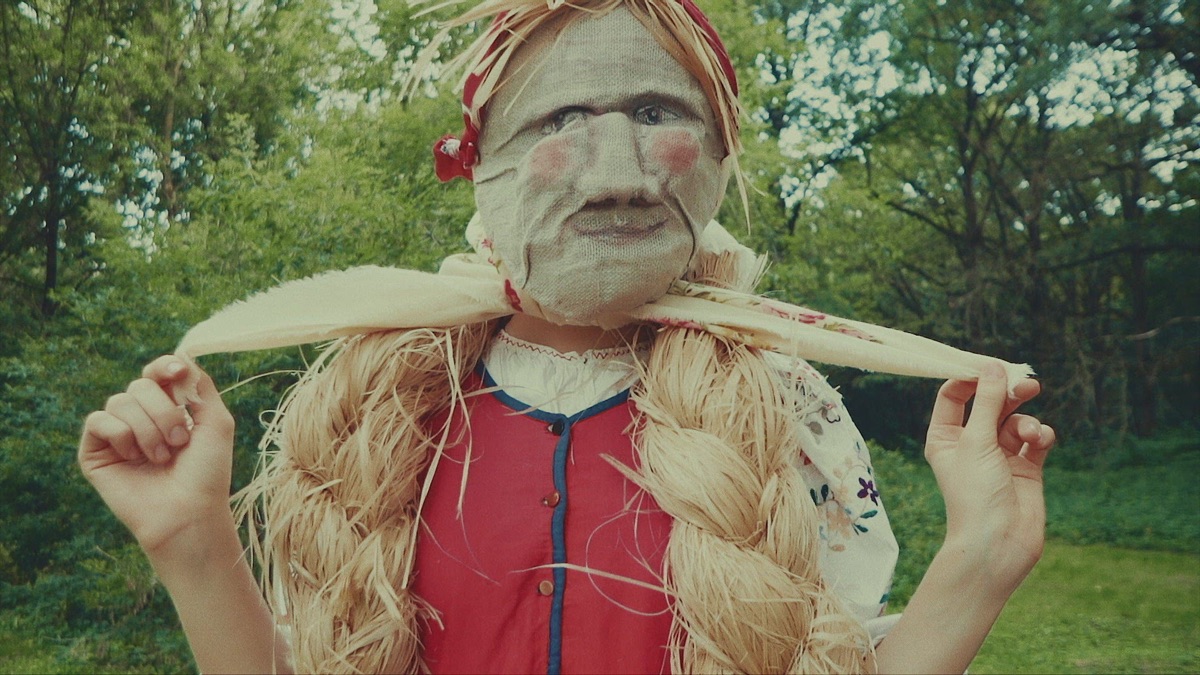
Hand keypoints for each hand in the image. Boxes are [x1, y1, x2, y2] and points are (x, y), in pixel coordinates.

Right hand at [79, 356, 235, 554]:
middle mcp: (142, 416)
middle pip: (141, 384)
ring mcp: (117, 433)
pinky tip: (134, 458)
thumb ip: (200, 386)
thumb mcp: (216, 422)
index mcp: (170, 407)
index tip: (177, 374)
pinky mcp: (94, 450)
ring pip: (120, 400)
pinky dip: (121, 435)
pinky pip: (98, 420)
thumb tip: (180, 357)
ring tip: (161, 457)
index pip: (158, 371)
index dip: (165, 367)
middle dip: (164, 411)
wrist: (188, 512)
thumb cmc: (207, 472)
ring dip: (148, 429)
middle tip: (181, 442)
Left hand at [924, 361, 1056, 589]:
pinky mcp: (1025, 468)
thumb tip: (992, 367)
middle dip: (1009, 393)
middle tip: (1027, 384)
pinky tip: (1041, 441)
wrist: (998, 544)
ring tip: (1031, 433)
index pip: (954, 395)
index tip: (992, 365)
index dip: (972, 377)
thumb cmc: (976, 495)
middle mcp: (971, 444)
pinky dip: (1040, 435)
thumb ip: (987, 402)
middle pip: (990, 403)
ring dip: (1026, 421)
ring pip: (1015, 420)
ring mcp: (999, 456)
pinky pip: (1034, 439)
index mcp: (945, 437)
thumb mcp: (977, 442)